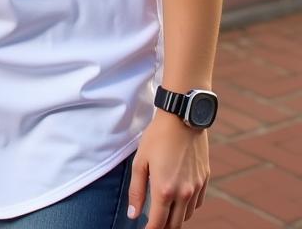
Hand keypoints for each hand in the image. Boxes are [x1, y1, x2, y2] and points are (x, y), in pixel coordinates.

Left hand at [128, 112, 208, 228]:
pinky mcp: (204, 180)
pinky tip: (178, 199)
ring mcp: (196, 188)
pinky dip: (187, 207)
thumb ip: (136, 191)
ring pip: (187, 216)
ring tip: (163, 211)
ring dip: (175, 218)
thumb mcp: (140, 162)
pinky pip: (197, 203)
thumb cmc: (157, 138)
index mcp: (165, 190)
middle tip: (153, 223)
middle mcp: (183, 194)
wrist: (182, 119)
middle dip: (163, 227)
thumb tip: (133, 214)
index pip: (158, 224)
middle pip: (175, 225)